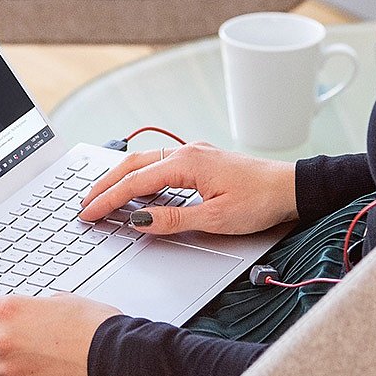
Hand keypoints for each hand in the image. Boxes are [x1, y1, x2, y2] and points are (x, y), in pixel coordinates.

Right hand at [79, 140, 296, 235]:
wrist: (290, 188)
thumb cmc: (260, 201)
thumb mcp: (215, 219)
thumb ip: (173, 219)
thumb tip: (139, 222)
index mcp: (186, 164)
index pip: (135, 183)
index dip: (109, 200)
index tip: (89, 213)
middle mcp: (186, 153)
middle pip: (133, 166)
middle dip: (105, 185)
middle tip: (85, 204)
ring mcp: (194, 154)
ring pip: (145, 163)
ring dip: (121, 179)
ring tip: (102, 196)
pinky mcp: (202, 160)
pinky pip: (161, 165)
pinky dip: (141, 176)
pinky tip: (137, 189)